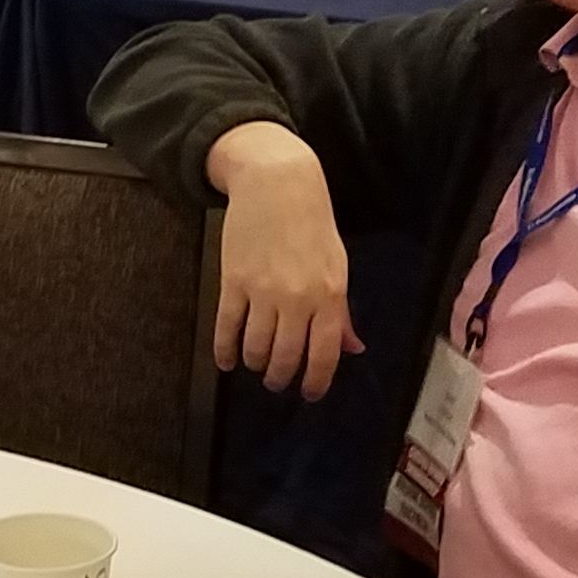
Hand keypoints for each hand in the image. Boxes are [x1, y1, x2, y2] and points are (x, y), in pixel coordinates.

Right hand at [205, 120, 360, 400]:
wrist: (277, 183)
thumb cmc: (312, 224)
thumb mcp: (336, 265)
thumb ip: (341, 312)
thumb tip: (352, 350)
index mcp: (329, 295)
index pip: (323, 354)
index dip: (315, 382)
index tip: (308, 395)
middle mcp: (297, 298)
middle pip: (285, 356)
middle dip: (280, 377)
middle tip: (277, 382)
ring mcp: (262, 291)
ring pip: (255, 347)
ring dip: (255, 364)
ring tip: (255, 365)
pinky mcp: (232, 281)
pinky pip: (226, 328)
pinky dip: (225, 350)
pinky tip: (226, 361)